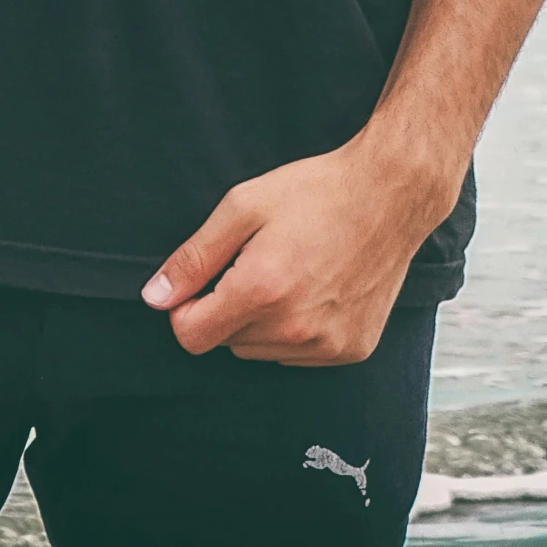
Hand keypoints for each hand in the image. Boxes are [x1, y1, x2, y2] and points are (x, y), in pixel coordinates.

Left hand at [141, 133, 450, 365]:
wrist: (391, 194)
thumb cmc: (316, 192)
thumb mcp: (244, 206)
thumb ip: (195, 257)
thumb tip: (155, 298)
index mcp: (261, 291)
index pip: (191, 336)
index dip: (187, 308)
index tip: (206, 280)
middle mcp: (293, 329)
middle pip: (226, 342)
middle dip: (229, 307)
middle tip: (258, 261)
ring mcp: (325, 345)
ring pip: (262, 350)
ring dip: (263, 321)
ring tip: (291, 270)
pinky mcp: (351, 350)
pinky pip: (300, 354)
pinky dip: (297, 329)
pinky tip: (317, 288)